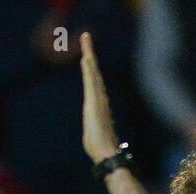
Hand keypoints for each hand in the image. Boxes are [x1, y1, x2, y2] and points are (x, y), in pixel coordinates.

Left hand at [79, 33, 120, 162]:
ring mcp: (98, 99)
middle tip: (86, 37)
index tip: (87, 55)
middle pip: (93, 72)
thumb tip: (110, 144)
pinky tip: (86, 57)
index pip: (93, 82)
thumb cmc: (102, 150)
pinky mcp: (95, 102)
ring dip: (89, 55)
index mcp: (99, 105)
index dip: (90, 68)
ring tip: (85, 39)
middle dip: (89, 54)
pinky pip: (91, 80)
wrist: (107, 154)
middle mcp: (100, 99)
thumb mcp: (97, 137)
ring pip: (92, 72)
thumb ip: (101, 134)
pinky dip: (89, 68)